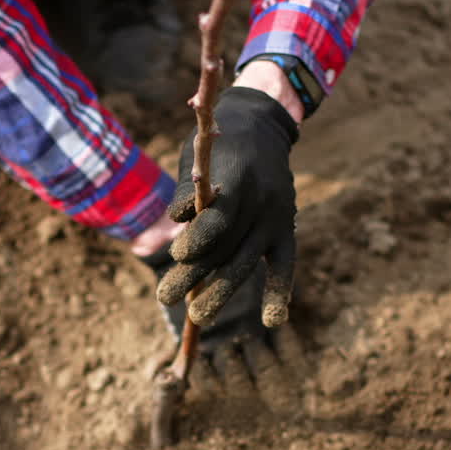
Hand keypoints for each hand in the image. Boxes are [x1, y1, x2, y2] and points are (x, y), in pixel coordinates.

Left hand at [155, 87, 298, 327]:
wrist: (261, 127)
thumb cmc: (217, 147)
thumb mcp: (196, 157)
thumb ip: (188, 192)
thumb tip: (177, 220)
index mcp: (238, 178)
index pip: (220, 218)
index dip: (198, 239)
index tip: (177, 256)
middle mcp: (261, 201)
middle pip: (226, 247)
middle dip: (194, 275)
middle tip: (164, 298)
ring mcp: (277, 218)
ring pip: (247, 262)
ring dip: (221, 292)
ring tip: (197, 319)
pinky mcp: (286, 230)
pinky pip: (285, 266)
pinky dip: (279, 294)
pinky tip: (272, 322)